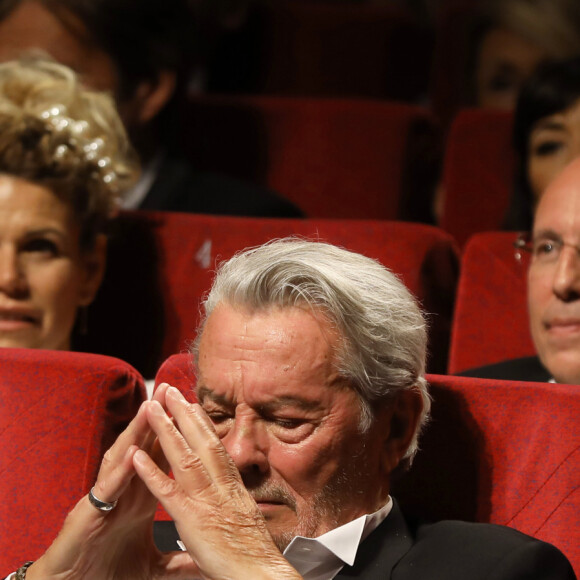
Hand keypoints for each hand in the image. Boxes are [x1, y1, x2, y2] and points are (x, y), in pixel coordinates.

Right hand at [26, 384, 197, 579]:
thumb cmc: (109, 570)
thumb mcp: (152, 565)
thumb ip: (176, 561)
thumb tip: (199, 561)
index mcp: (142, 497)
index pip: (162, 459)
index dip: (176, 436)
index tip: (194, 413)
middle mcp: (126, 490)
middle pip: (144, 448)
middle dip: (157, 420)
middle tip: (171, 391)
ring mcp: (108, 499)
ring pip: (124, 459)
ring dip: (137, 434)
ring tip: (151, 408)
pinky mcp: (91, 515)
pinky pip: (108, 489)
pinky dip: (120, 471)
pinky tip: (132, 454)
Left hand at [133, 386, 301, 579]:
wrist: (260, 574)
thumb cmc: (254, 554)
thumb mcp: (246, 519)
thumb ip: (234, 502)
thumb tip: (231, 494)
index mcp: (233, 486)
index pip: (216, 447)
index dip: (203, 424)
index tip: (192, 405)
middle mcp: (221, 486)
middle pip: (202, 442)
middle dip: (185, 414)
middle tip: (171, 391)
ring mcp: (207, 500)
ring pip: (184, 457)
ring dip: (167, 430)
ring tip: (153, 407)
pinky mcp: (192, 520)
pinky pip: (168, 492)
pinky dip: (152, 472)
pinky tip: (137, 456)